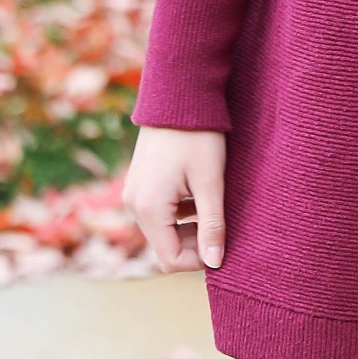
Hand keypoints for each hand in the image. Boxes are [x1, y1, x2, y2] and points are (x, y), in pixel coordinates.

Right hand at [124, 127, 225, 272]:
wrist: (178, 96)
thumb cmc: (198, 136)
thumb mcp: (210, 182)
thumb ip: (212, 225)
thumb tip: (215, 262)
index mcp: (149, 208)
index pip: (170, 260)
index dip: (199, 259)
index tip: (223, 241)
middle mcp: (134, 205)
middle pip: (165, 247)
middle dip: (194, 244)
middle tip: (222, 224)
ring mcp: (134, 194)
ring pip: (163, 231)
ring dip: (189, 228)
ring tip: (213, 205)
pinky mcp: (140, 184)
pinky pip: (159, 213)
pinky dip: (180, 214)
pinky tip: (199, 195)